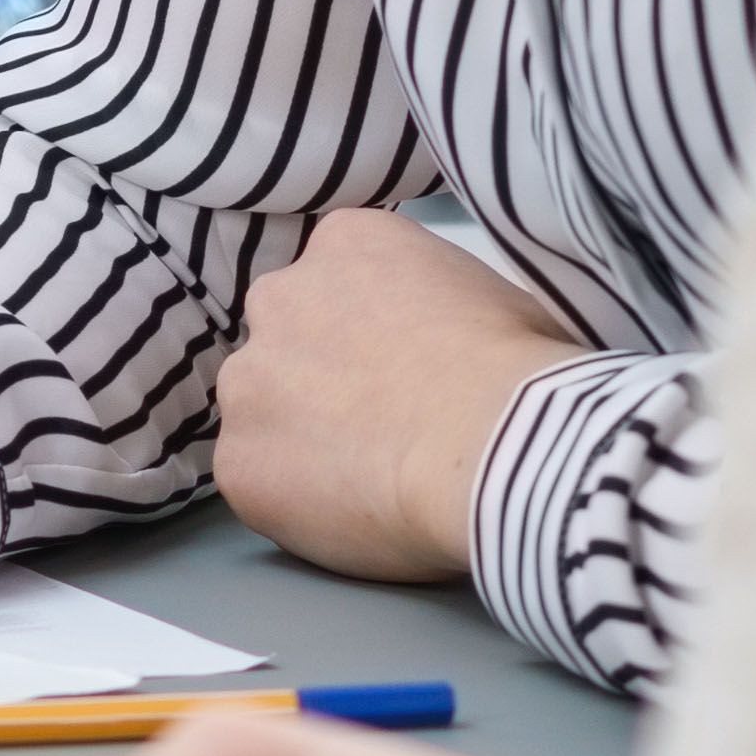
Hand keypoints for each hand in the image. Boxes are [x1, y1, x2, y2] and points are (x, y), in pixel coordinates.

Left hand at [207, 205, 574, 584]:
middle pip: (286, 336)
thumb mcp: (498, 298)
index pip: (338, 279)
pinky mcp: (237, 460)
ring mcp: (249, 379)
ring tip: (368, 474)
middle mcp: (280, 297)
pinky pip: (255, 480)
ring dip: (299, 436)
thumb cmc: (519, 372)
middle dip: (320, 375)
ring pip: (262, 408)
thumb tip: (457, 338)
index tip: (403, 369)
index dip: (371, 332)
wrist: (495, 446)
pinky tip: (350, 511)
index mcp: (346, 243)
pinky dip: (293, 500)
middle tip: (381, 423)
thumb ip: (445, 302)